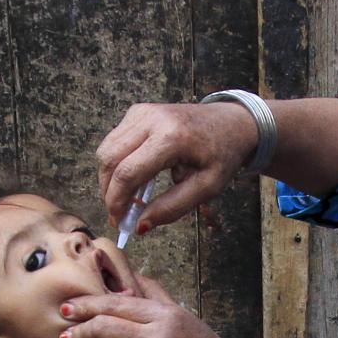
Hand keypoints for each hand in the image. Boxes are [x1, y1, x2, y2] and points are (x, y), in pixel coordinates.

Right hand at [95, 100, 259, 238]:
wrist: (231, 122)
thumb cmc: (221, 155)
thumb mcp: (206, 188)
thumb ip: (173, 208)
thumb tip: (140, 226)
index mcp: (171, 137)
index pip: (128, 173)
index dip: (117, 201)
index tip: (118, 222)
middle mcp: (151, 119)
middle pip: (110, 159)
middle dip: (108, 192)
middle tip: (119, 215)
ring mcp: (142, 112)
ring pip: (106, 150)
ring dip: (110, 179)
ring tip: (128, 199)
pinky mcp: (138, 112)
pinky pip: (114, 141)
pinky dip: (117, 164)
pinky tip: (135, 179)